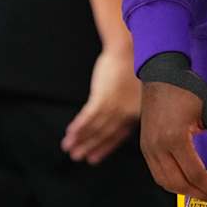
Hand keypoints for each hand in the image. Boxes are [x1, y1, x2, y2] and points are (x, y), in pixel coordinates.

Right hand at [62, 47, 142, 163]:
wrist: (128, 48)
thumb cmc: (133, 64)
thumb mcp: (138, 88)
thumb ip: (129, 104)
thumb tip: (119, 114)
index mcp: (135, 113)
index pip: (118, 136)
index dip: (105, 148)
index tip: (93, 158)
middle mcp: (125, 114)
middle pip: (104, 134)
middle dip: (89, 147)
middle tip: (77, 157)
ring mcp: (113, 106)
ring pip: (94, 128)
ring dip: (80, 139)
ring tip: (68, 148)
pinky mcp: (102, 97)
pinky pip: (87, 116)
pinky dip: (78, 126)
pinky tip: (69, 133)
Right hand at [137, 80, 206, 204]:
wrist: (160, 73)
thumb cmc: (189, 89)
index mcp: (175, 138)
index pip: (195, 174)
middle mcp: (158, 146)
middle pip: (179, 184)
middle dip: (200, 195)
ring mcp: (148, 147)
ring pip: (165, 182)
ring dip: (185, 192)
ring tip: (204, 193)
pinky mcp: (145, 146)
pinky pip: (157, 174)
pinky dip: (172, 183)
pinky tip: (187, 181)